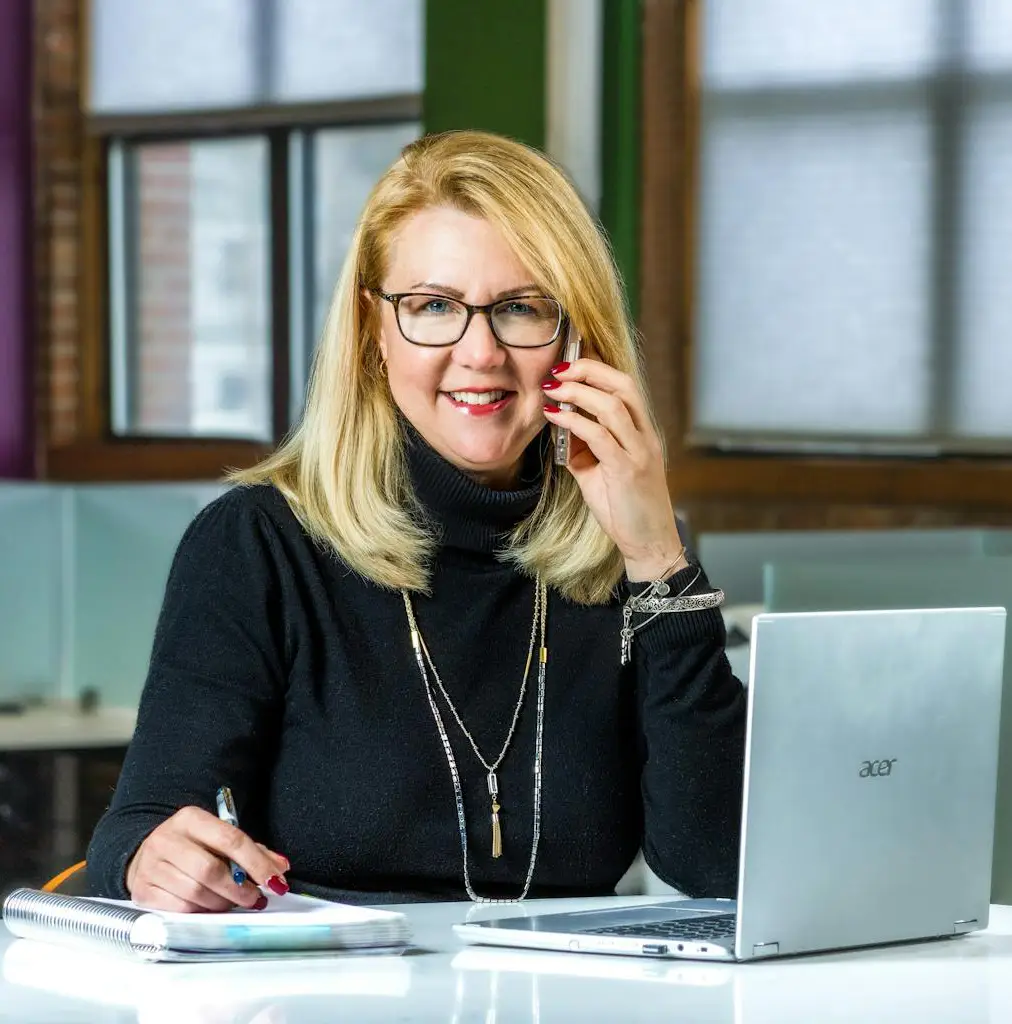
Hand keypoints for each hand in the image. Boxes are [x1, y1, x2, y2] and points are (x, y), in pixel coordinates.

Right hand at [126, 805, 289, 912]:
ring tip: (233, 903)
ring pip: (195, 893)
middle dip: (239, 889)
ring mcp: (151, 866)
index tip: (275, 882)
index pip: (230, 839)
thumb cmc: (192, 847)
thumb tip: (280, 868)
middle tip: (255, 899)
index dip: (256, 863)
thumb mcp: (218, 838)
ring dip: (222, 904)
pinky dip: (201, 913)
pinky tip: (210, 908)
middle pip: (210, 870)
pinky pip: (180, 909)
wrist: (146, 854)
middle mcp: (166, 839)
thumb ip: (252, 851)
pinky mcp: (142, 891)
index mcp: (190, 819)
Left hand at [542, 359, 688, 580]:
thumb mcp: (599, 472)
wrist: (648, 543)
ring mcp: (638, 452)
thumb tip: (559, 427)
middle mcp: (644, 436)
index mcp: (641, 432)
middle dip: (589, 369)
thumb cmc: (625, 508)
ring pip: (613, 406)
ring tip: (553, 389)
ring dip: (578, 392)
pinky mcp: (628, 470)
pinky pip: (600, 436)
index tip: (568, 363)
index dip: (597, 368)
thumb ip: (583, 448)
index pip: (624, 386)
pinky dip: (575, 422)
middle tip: (558, 368)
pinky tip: (556, 417)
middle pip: (623, 385)